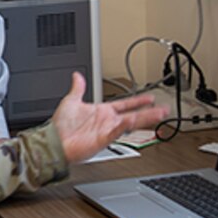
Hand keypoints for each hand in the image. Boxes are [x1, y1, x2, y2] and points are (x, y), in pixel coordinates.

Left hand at [52, 72, 166, 162]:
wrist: (54, 141)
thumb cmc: (61, 126)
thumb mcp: (71, 101)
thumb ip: (78, 88)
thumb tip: (77, 75)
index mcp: (102, 112)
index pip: (125, 104)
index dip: (138, 101)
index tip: (150, 97)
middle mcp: (107, 121)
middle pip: (134, 115)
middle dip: (149, 112)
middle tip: (164, 109)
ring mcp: (107, 130)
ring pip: (130, 123)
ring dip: (145, 118)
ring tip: (159, 115)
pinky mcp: (103, 139)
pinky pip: (116, 131)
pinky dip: (124, 126)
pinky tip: (133, 120)